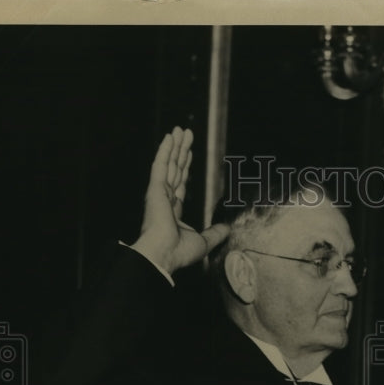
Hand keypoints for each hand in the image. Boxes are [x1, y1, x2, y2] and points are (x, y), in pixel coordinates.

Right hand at [131, 127, 229, 273]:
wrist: (164, 255)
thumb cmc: (179, 252)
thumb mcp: (204, 241)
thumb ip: (215, 233)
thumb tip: (228, 228)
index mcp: (173, 210)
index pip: (180, 182)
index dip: (184, 167)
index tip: (188, 153)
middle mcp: (164, 198)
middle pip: (175, 168)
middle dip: (180, 150)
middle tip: (184, 133)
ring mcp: (158, 192)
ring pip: (169, 163)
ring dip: (174, 145)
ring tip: (179, 129)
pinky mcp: (155, 189)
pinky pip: (161, 165)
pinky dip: (165, 150)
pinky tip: (169, 137)